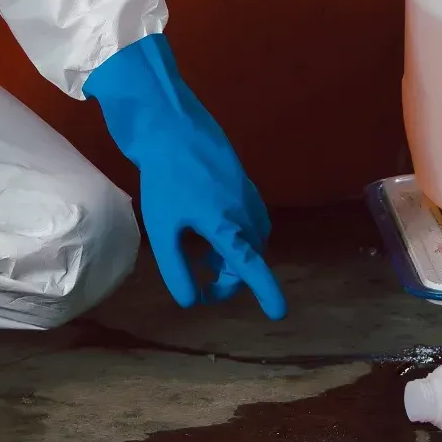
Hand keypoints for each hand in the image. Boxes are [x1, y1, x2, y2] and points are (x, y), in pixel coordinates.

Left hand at [86, 34, 286, 319]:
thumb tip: (190, 301)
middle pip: (251, 255)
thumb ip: (177, 268)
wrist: (170, 128)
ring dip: (236, 255)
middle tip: (207, 289)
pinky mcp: (243, 181)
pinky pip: (250, 217)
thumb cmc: (163, 180)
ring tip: (207, 261)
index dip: (265, 291)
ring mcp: (247, 194)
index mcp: (226, 226)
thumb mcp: (163, 229)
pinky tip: (211, 230)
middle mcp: (244, 211)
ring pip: (253, 236)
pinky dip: (237, 234)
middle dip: (233, 277)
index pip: (251, 267)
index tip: (278, 313)